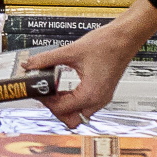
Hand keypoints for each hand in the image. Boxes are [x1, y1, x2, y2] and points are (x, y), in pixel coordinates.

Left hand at [26, 0, 156, 126]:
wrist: (126, 37)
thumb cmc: (107, 44)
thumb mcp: (71, 51)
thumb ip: (47, 59)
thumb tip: (30, 64)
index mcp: (90, 94)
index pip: (61, 109)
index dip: (45, 100)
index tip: (36, 90)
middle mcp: (98, 100)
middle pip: (70, 118)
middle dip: (54, 108)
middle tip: (44, 93)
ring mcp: (101, 98)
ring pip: (77, 114)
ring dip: (63, 105)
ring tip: (52, 89)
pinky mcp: (102, 93)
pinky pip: (84, 105)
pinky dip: (72, 100)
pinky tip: (63, 87)